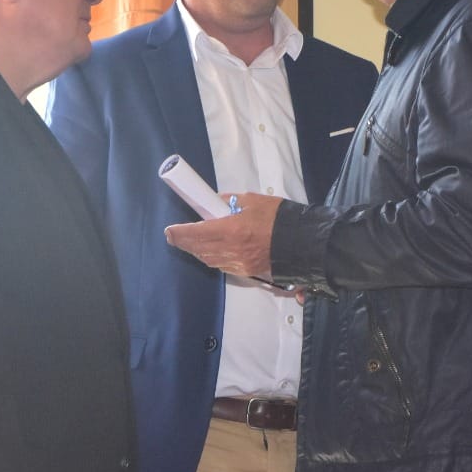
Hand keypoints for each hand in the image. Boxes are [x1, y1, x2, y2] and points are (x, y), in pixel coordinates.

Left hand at [164, 192, 281, 279]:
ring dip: (196, 251)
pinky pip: (221, 266)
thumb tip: (215, 202)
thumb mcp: (252, 201)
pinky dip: (211, 258)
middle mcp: (231, 250)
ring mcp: (238, 263)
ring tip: (189, 242)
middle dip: (183, 242)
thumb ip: (230, 201)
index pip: (196, 232)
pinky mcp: (246, 270)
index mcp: (231, 230)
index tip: (170, 230)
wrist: (301, 242)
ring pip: (208, 259)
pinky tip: (209, 251)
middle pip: (198, 248)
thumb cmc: (277, 218)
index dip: (180, 232)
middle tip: (173, 236)